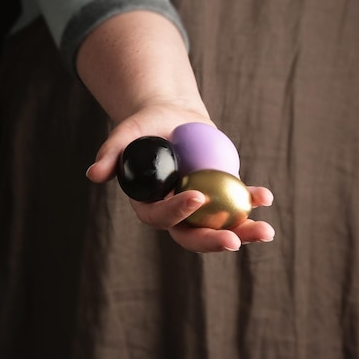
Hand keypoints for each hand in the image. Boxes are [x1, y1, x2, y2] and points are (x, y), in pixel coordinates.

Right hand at [78, 11, 273, 251]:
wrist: (171, 118)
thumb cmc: (145, 126)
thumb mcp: (126, 133)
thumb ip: (111, 153)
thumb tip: (93, 174)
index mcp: (151, 206)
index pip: (162, 217)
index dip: (177, 212)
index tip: (196, 197)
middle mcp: (176, 213)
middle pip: (193, 235)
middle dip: (213, 240)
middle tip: (234, 241)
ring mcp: (201, 208)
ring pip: (221, 225)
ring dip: (244, 230)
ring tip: (266, 231)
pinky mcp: (220, 195)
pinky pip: (236, 202)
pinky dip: (252, 200)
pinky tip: (266, 197)